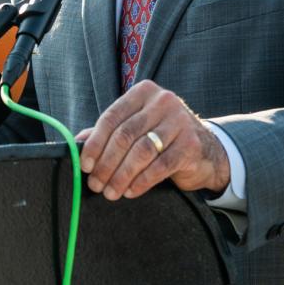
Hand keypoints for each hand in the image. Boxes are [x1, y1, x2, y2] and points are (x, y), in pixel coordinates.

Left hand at [75, 80, 229, 200]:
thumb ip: (109, 131)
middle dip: (106, 164)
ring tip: (111, 192)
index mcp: (144, 92)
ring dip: (121, 176)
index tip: (85, 165)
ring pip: (141, 152)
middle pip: (125, 135)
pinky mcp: (190, 144)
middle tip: (95, 184)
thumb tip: (77, 143)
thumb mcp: (137, 127)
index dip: (95, 144)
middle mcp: (163, 101)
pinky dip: (141, 182)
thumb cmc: (163, 137)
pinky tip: (131, 191)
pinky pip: (160, 166)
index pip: (112, 117)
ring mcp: (179, 121)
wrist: (206, 150)